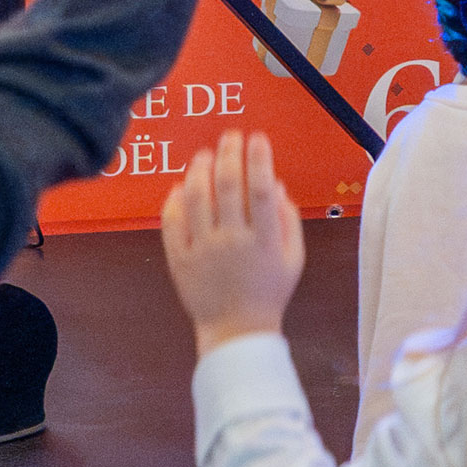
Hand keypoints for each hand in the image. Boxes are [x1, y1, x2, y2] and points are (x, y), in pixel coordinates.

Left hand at [160, 128, 305, 351]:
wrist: (236, 330)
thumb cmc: (269, 291)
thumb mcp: (294, 257)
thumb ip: (287, 218)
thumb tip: (274, 182)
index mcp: (264, 241)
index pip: (259, 189)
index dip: (258, 158)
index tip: (257, 137)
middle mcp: (232, 241)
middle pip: (226, 186)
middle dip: (229, 153)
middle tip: (230, 135)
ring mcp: (202, 251)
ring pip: (196, 198)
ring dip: (199, 169)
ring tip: (205, 154)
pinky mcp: (179, 260)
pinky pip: (172, 223)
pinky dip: (175, 200)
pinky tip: (183, 186)